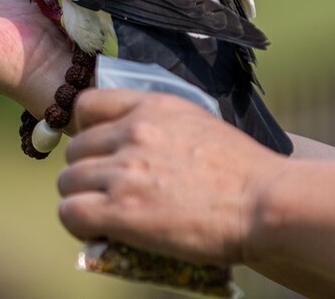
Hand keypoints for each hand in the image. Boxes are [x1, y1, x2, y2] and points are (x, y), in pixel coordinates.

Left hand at [57, 88, 285, 266]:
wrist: (267, 203)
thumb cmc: (244, 173)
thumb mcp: (198, 125)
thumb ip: (160, 128)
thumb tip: (132, 148)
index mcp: (151, 107)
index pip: (86, 104)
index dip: (84, 130)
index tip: (96, 150)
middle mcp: (132, 133)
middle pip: (74, 150)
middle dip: (86, 172)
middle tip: (105, 192)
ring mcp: (125, 170)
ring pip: (68, 182)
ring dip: (80, 199)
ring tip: (103, 215)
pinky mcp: (121, 209)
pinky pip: (71, 212)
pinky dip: (78, 224)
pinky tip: (96, 231)